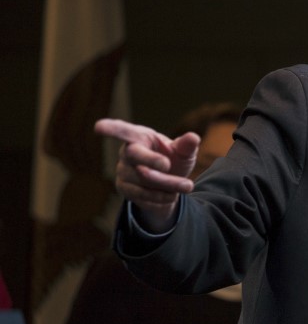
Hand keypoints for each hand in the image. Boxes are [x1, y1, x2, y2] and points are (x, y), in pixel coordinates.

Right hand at [94, 118, 200, 232]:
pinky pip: (142, 196)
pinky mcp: (123, 189)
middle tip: (168, 166)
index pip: (124, 131)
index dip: (112, 129)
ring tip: (187, 186)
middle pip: (135, 156)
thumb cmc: (174, 160)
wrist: (169, 186)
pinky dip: (161, 197)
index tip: (98, 126)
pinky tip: (171, 195)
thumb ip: (187, 146)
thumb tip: (193, 137)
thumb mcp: (184, 153)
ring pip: (143, 179)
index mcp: (141, 137)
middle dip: (152, 161)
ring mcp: (123, 172)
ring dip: (168, 184)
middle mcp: (127, 153)